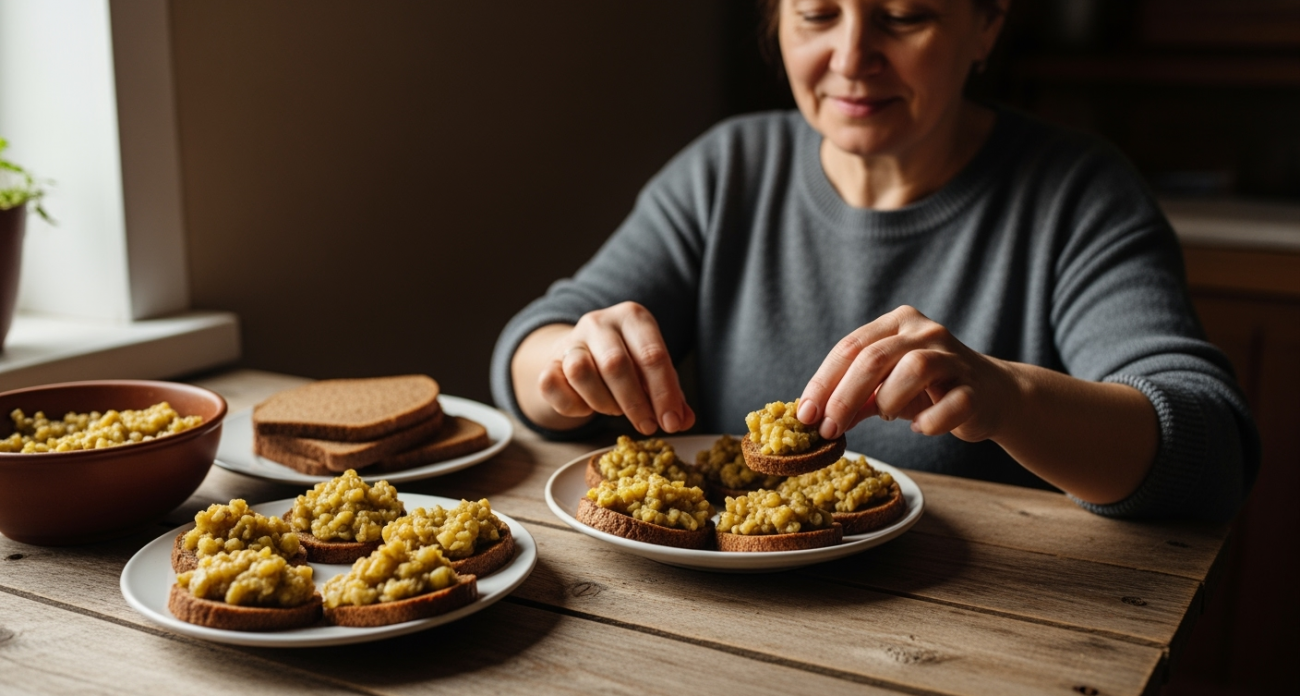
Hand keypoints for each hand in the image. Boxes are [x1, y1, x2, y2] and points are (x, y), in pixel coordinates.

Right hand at [534, 302, 693, 434]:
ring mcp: (570, 340)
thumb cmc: (627, 362)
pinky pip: (552, 385)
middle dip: (635, 403)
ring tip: (615, 409)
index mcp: (632, 317)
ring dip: (603, 402)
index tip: (671, 422)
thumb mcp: (653, 371)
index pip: (652, 355)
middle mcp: (599, 322)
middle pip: (615, 364)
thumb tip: (683, 420)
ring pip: (580, 372)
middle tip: (648, 426)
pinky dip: (573, 405)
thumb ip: (671, 394)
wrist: (583, 352)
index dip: (664, 393)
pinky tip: (587, 407)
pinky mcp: (547, 362)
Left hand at [797, 306, 1019, 442]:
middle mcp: (925, 331)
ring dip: (889, 399)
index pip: (850, 347)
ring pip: (915, 368)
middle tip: (827, 429)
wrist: (992, 394)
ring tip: (887, 415)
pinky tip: (920, 428)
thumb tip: (815, 420)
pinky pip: (953, 402)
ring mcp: (954, 356)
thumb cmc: (929, 389)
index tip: (804, 414)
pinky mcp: (976, 387)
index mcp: (897, 323)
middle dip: (844, 396)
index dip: (823, 382)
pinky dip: (932, 421)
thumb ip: (854, 399)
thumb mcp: (885, 389)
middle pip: (875, 358)